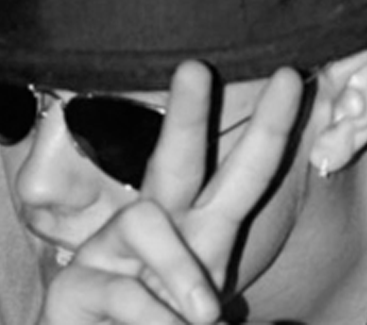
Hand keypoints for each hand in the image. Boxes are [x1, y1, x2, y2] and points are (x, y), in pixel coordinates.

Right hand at [40, 61, 305, 323]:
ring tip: (203, 317)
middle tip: (196, 67)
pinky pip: (121, 288)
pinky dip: (152, 317)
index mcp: (197, 234)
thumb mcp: (201, 312)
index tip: (293, 80)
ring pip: (144, 220)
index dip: (268, 131)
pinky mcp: (73, 286)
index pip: (239, 176)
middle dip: (189, 114)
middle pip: (174, 161)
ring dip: (178, 267)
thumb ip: (213, 292)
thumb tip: (245, 318)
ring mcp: (107, 253)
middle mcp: (154, 232)